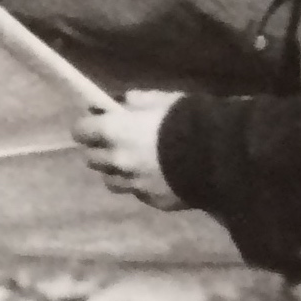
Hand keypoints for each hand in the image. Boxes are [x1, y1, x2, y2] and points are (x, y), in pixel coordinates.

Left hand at [72, 89, 184, 209]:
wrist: (220, 157)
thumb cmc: (189, 120)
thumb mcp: (163, 100)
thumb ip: (137, 101)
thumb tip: (121, 102)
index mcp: (114, 131)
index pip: (80, 131)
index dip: (87, 127)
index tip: (96, 124)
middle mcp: (116, 160)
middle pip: (92, 158)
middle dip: (100, 150)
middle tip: (116, 144)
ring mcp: (132, 183)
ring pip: (111, 180)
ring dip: (117, 171)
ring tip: (136, 164)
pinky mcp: (150, 200)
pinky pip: (137, 192)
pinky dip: (141, 185)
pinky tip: (158, 177)